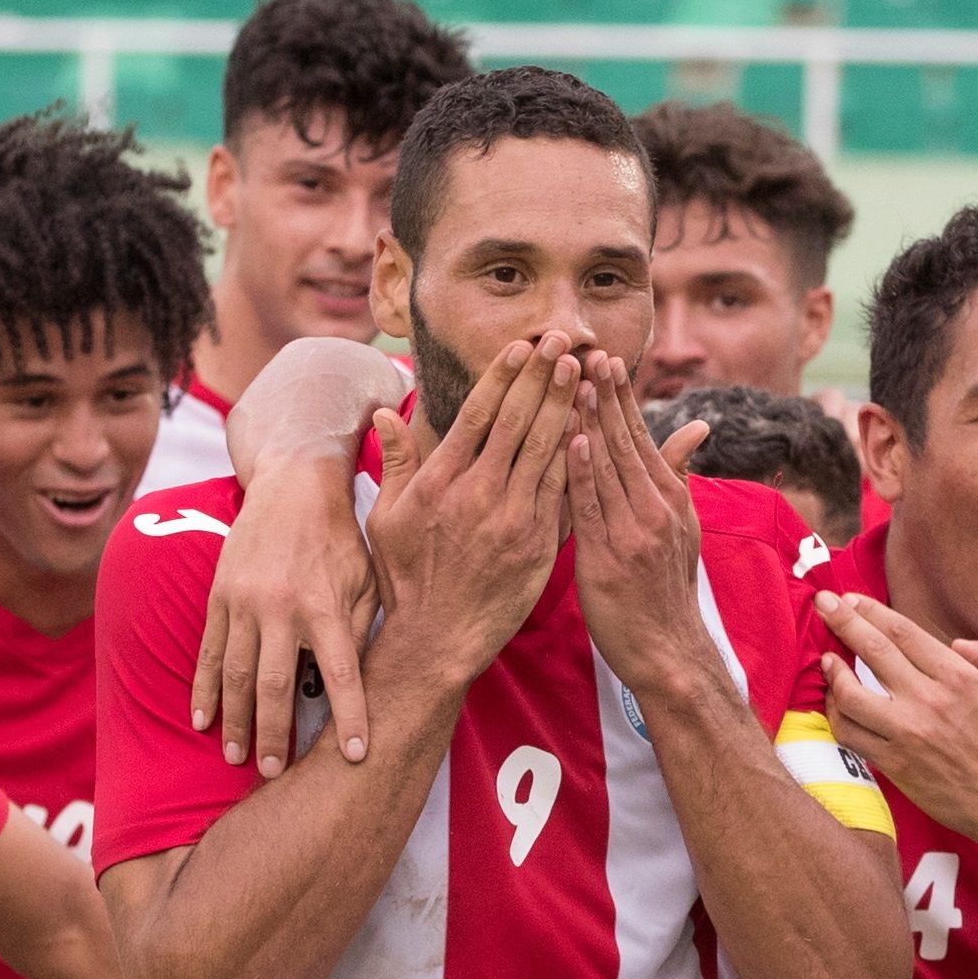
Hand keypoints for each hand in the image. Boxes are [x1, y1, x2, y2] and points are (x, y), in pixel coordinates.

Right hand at [193, 459, 380, 774]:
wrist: (293, 483)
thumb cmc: (341, 537)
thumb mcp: (367, 577)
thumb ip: (360, 629)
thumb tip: (353, 684)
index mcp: (325, 604)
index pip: (342, 673)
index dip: (351, 716)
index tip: (357, 756)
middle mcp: (281, 607)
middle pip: (276, 685)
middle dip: (274, 734)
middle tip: (273, 774)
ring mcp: (244, 602)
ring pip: (237, 674)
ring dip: (236, 720)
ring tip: (237, 757)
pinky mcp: (219, 596)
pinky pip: (210, 651)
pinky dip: (204, 688)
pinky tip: (201, 719)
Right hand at [363, 334, 577, 687]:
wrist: (436, 639)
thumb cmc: (405, 576)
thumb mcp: (385, 518)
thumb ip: (394, 462)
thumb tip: (385, 411)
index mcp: (440, 483)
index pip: (478, 415)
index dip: (503, 376)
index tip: (521, 345)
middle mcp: (479, 495)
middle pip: (518, 422)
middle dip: (543, 376)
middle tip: (564, 339)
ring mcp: (513, 520)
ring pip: (547, 449)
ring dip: (566, 405)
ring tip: (583, 369)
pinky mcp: (539, 544)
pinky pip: (564, 491)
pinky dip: (579, 456)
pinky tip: (592, 427)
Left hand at [563, 354, 721, 697]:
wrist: (668, 651)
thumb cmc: (664, 588)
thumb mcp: (681, 526)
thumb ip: (677, 475)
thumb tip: (698, 427)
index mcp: (669, 498)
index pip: (642, 436)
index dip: (623, 397)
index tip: (607, 357)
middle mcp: (655, 508)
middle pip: (625, 441)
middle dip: (605, 394)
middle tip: (586, 350)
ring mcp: (633, 532)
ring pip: (607, 467)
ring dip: (590, 421)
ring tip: (574, 380)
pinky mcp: (607, 558)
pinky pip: (592, 509)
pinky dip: (582, 473)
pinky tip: (571, 442)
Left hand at [819, 593, 977, 853]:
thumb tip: (958, 645)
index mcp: (960, 677)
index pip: (903, 633)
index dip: (872, 612)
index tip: (851, 599)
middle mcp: (929, 700)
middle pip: (873, 650)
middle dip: (843, 620)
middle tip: (823, 603)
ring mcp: (908, 733)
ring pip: (851, 694)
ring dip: (833, 673)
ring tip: (826, 659)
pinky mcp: (895, 764)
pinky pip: (852, 734)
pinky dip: (837, 715)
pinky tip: (836, 704)